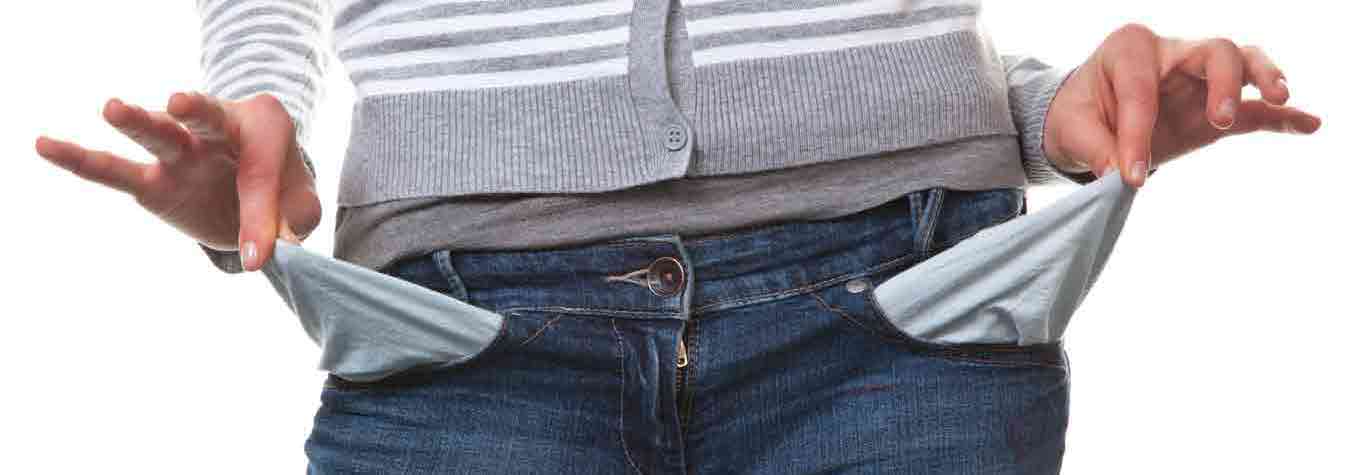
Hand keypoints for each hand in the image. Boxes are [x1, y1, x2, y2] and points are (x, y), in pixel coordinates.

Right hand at [34, 92, 320, 270]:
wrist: (259, 194)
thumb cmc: (284, 191)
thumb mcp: (300, 206)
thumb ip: (293, 218)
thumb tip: (265, 248)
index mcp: (264, 126)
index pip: (261, 168)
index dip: (261, 214)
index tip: (261, 254)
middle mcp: (217, 128)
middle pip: (205, 118)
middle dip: (194, 111)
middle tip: (179, 103)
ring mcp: (181, 152)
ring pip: (157, 133)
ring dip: (137, 122)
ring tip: (114, 108)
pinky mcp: (154, 181)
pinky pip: (114, 172)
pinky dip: (81, 161)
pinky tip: (47, 146)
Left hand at [1042, 23, 1322, 186]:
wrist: (1088, 120)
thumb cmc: (1079, 115)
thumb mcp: (1071, 130)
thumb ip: (1095, 149)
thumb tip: (1117, 176)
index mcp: (1129, 50)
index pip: (1141, 90)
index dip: (1136, 134)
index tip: (1131, 175)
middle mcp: (1172, 55)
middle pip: (1214, 52)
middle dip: (1223, 82)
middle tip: (1219, 119)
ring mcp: (1200, 80)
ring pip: (1242, 65)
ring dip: (1262, 79)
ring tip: (1277, 99)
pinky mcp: (1216, 108)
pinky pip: (1254, 110)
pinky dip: (1282, 117)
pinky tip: (1309, 124)